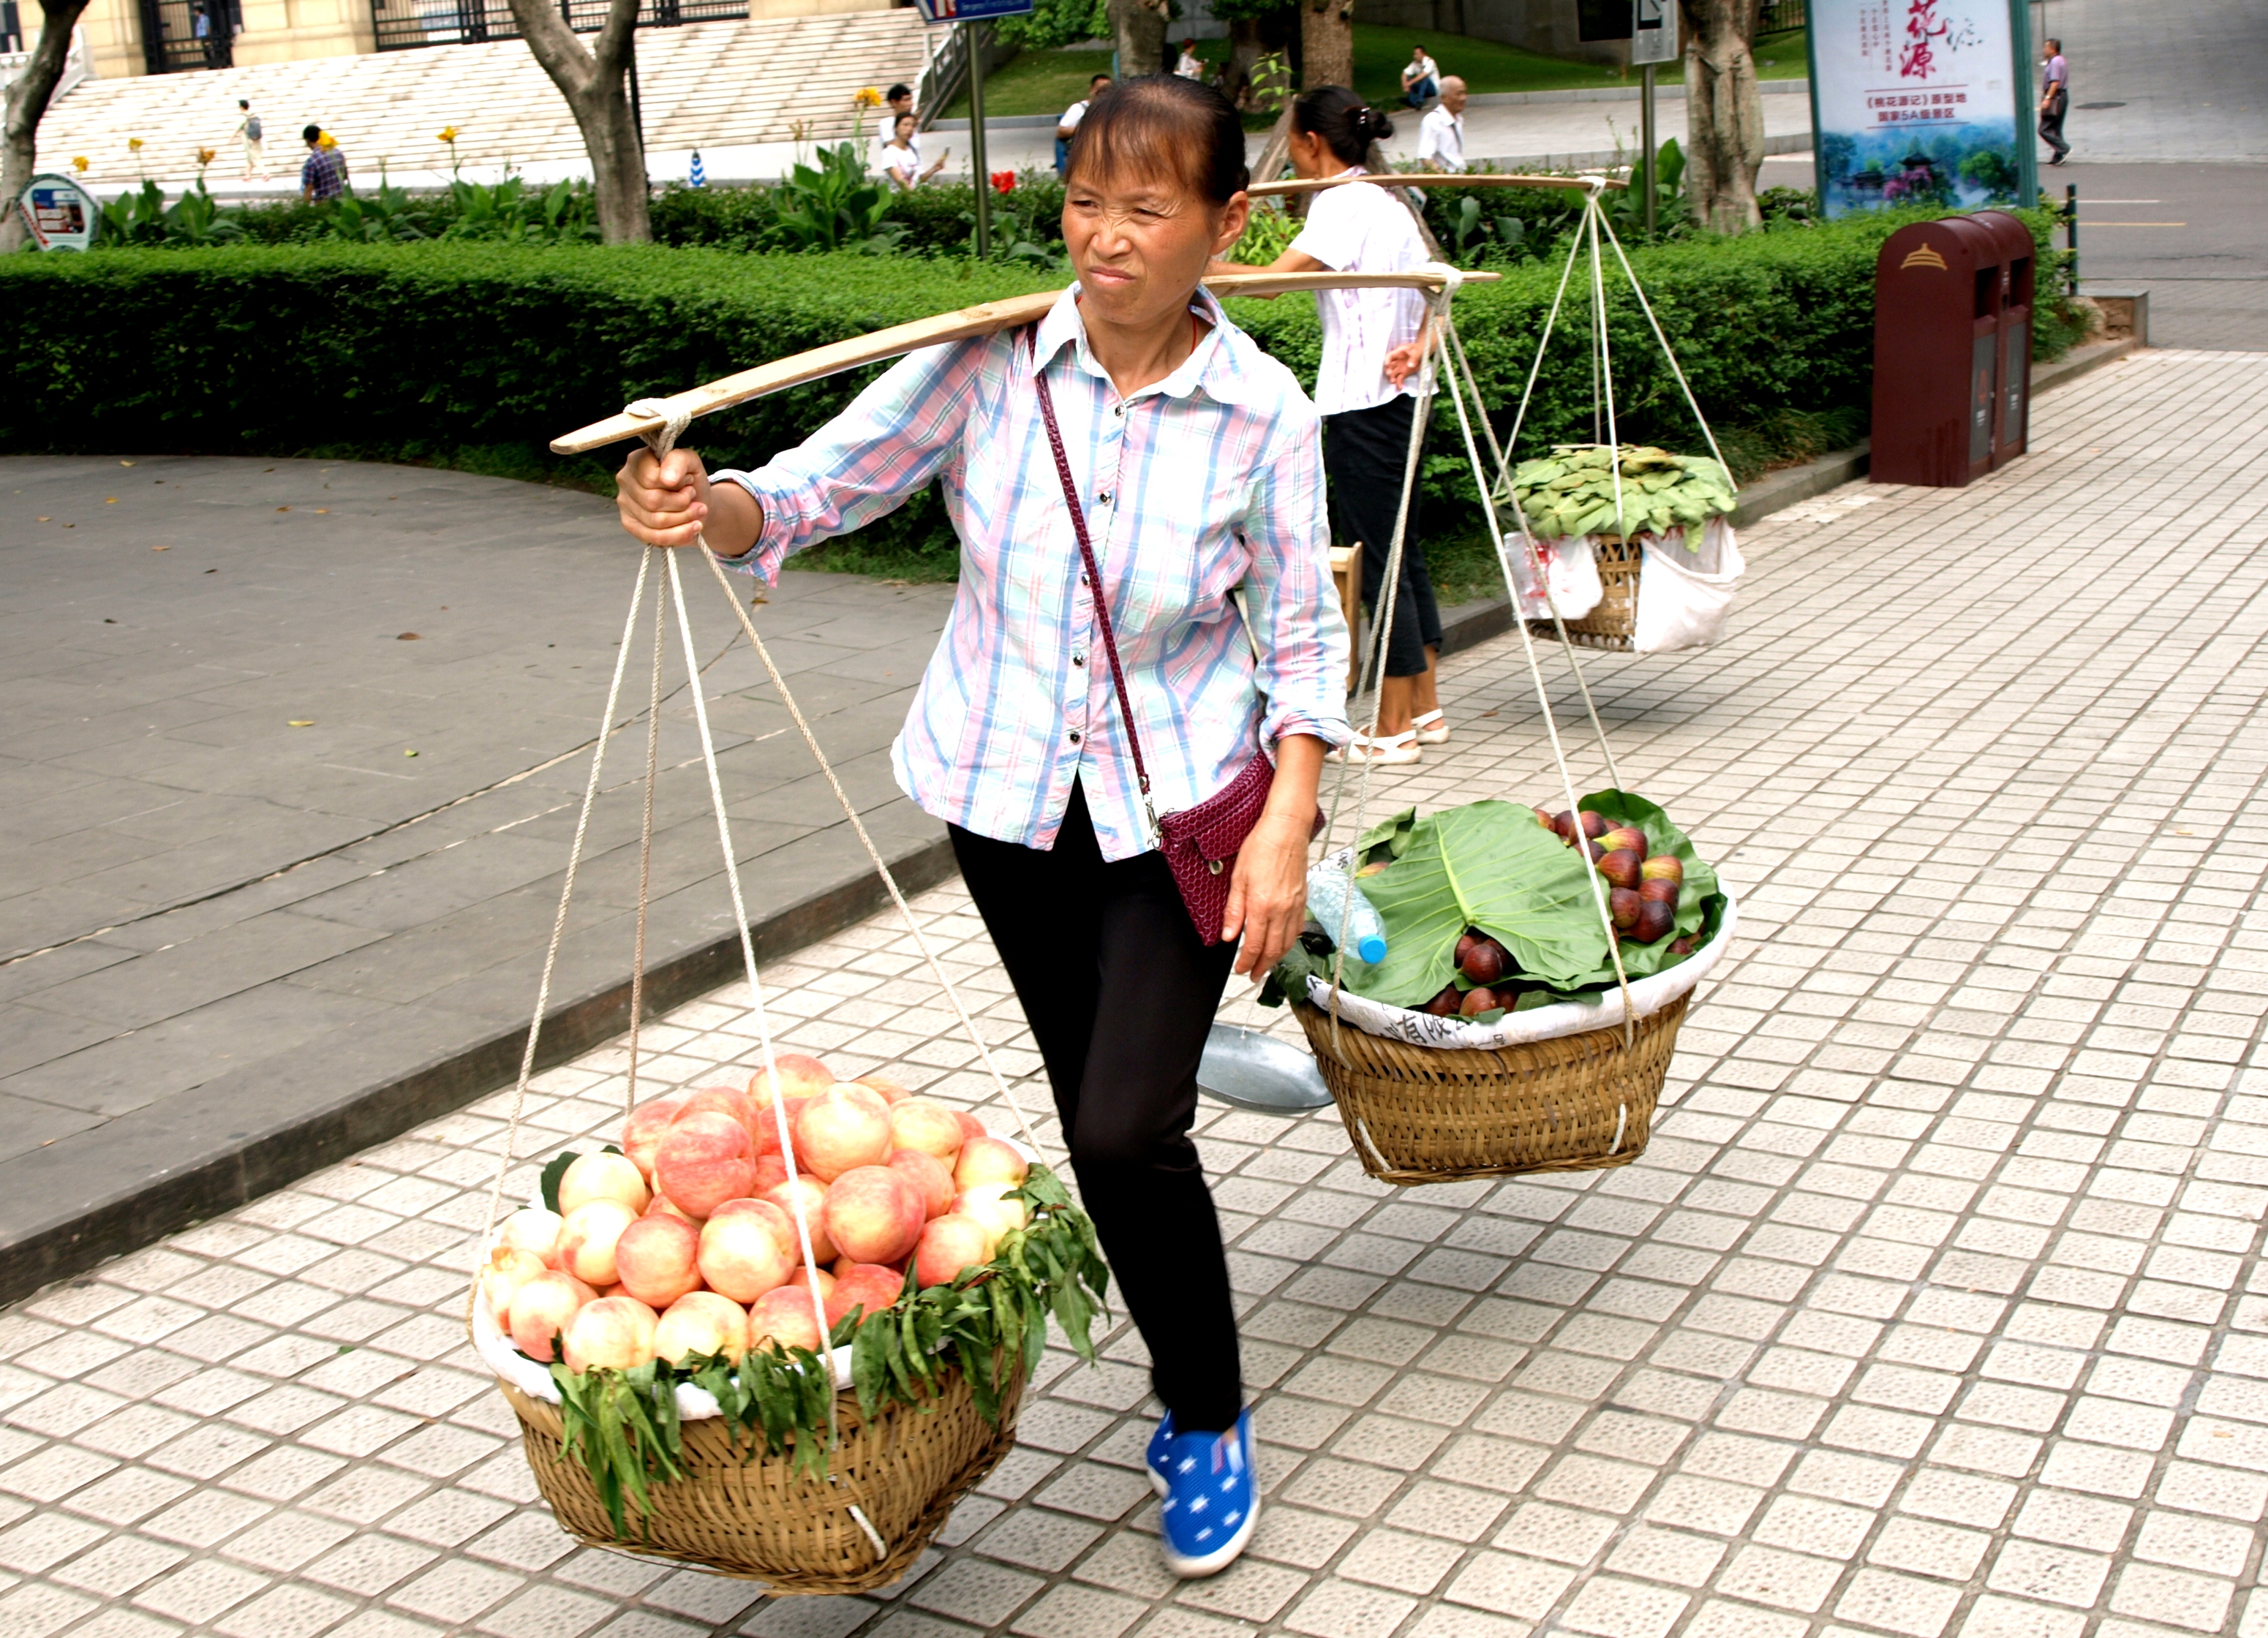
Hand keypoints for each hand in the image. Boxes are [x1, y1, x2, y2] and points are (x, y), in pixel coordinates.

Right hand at [616, 447, 711, 548]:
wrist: (695, 502)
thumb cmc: (690, 481)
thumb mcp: (691, 463)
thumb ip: (678, 461)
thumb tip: (667, 479)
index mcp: (637, 460)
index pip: (651, 479)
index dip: (677, 483)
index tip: (689, 482)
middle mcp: (625, 480)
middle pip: (653, 502)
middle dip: (683, 503)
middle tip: (694, 497)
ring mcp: (625, 504)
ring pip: (656, 521)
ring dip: (685, 518)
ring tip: (698, 510)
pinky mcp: (630, 524)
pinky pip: (655, 537)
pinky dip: (680, 534)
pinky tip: (693, 527)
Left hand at [1223, 809, 1311, 980]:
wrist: (1286, 831)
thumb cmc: (1260, 848)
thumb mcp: (1238, 878)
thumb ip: (1234, 910)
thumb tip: (1228, 936)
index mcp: (1262, 906)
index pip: (1254, 945)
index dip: (1246, 962)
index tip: (1240, 969)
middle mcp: (1281, 911)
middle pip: (1273, 950)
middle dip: (1262, 967)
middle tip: (1253, 975)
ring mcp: (1295, 907)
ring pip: (1287, 943)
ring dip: (1277, 959)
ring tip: (1266, 965)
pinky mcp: (1303, 900)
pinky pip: (1297, 929)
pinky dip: (1289, 943)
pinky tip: (1282, 944)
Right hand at [1384, 340, 1425, 387]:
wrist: (1424, 353)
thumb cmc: (1420, 349)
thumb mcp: (1418, 350)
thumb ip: (1414, 357)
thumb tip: (1410, 365)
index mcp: (1399, 352)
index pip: (1390, 356)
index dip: (1387, 360)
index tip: (1387, 364)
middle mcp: (1397, 360)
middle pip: (1389, 366)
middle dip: (1388, 370)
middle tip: (1389, 373)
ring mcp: (1400, 367)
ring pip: (1393, 373)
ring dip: (1392, 377)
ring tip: (1393, 381)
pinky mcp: (1404, 373)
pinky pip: (1400, 379)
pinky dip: (1400, 383)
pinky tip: (1401, 387)